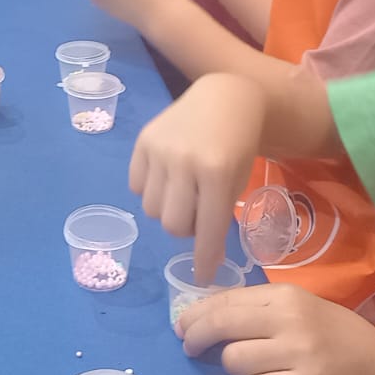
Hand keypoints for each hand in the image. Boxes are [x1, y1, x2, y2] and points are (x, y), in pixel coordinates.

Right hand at [130, 73, 263, 282]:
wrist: (225, 97)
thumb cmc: (238, 143)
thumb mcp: (238, 179)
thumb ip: (219, 215)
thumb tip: (203, 260)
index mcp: (216, 172)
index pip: (207, 229)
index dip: (204, 258)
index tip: (202, 277)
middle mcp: (184, 161)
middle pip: (172, 224)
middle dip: (185, 228)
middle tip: (198, 212)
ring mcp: (159, 150)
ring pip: (150, 209)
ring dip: (167, 209)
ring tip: (183, 192)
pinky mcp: (142, 141)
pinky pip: (135, 186)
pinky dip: (150, 190)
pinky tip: (166, 175)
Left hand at [176, 283, 374, 374]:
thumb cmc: (333, 338)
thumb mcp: (301, 310)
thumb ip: (260, 309)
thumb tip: (208, 315)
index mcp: (287, 294)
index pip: (227, 299)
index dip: (197, 313)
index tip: (182, 325)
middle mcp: (290, 318)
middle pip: (223, 324)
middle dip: (197, 337)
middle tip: (189, 347)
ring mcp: (298, 351)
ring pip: (234, 359)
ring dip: (226, 368)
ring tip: (235, 370)